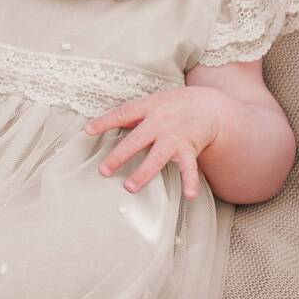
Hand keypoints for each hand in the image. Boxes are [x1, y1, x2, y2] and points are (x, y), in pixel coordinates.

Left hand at [83, 85, 225, 198]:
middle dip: (120, 156)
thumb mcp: (153, 102)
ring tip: (130, 187)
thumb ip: (132, 115)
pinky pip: (190, 166)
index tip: (88, 130)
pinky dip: (190, 181)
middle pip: (137, 140)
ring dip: (144, 172)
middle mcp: (160, 122)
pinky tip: (189, 195)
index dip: (105, 121)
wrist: (211, 106)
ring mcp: (174, 136)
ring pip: (158, 156)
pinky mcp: (190, 148)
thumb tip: (103, 124)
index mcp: (148, 108)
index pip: (123, 114)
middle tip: (104, 171)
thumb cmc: (174, 106)